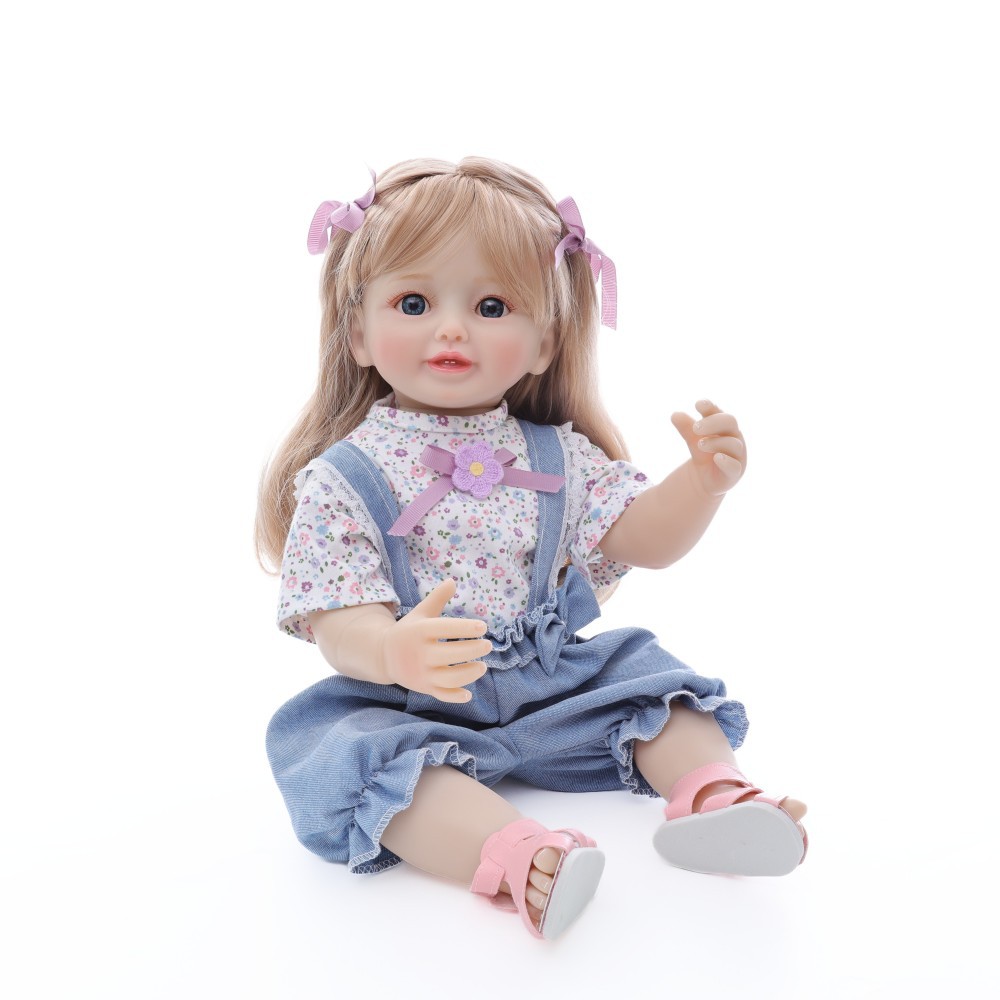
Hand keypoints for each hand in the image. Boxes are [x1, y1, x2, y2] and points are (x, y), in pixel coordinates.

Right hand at [380, 578, 490, 703]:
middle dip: (472, 650)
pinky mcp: (424, 688)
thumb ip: (437, 598)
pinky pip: (440, 695)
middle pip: (450, 655)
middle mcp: (420, 654)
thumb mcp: (420, 613)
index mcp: (420, 631)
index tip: (483, 627)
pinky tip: (469, 694)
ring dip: (469, 674)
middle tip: (488, 645)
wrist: (383, 656)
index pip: (444, 629)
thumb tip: (453, 581)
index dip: (465, 628)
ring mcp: (421, 673)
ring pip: (448, 678)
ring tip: (483, 666)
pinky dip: (455, 697)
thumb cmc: (409, 631)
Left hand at [670, 399, 746, 496]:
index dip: (710, 407)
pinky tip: (717, 458)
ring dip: (715, 442)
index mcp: (723, 424)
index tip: (698, 405)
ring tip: (699, 444)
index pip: (719, 411)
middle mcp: (733, 436)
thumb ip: (685, 428)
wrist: (705, 479)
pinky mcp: (735, 471)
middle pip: (730, 422)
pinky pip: (734, 466)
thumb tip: (675, 414)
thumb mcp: (692, 439)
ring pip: (732, 444)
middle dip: (713, 422)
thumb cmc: (703, 453)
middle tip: (695, 427)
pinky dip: (727, 461)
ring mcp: (737, 454)